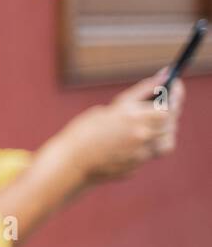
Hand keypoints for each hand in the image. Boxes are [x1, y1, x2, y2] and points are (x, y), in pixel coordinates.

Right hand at [61, 71, 182, 183]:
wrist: (70, 162)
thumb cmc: (84, 131)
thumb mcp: (110, 108)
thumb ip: (138, 96)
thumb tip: (162, 79)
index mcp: (132, 115)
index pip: (168, 104)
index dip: (176, 94)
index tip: (177, 85)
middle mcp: (141, 134)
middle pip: (170, 121)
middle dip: (172, 110)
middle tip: (170, 102)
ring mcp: (140, 152)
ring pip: (167, 140)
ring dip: (165, 130)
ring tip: (156, 124)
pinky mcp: (136, 166)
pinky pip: (151, 153)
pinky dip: (151, 145)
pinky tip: (138, 141)